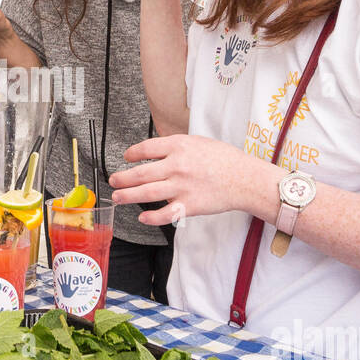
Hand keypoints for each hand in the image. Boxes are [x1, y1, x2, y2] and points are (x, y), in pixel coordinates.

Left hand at [55, 274, 79, 300]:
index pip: (69, 281)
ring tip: (60, 274)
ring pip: (61, 281)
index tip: (70, 274)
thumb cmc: (69, 295)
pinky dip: (58, 281)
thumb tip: (78, 287)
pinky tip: (57, 278)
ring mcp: (62, 286)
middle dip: (65, 276)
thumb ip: (75, 289)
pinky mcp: (61, 287)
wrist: (65, 298)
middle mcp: (65, 286)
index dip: (69, 277)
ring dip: (61, 277)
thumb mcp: (73, 292)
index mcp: (68, 286)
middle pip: (65, 280)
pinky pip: (59, 283)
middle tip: (64, 272)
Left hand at [109, 134, 278, 225]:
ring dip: (128, 196)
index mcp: (179, 146)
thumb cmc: (225, 159)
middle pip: (141, 173)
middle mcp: (177, 165)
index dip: (132, 154)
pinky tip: (142, 217)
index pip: (146, 148)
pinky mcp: (189, 205)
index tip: (126, 158)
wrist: (246, 178)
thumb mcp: (199, 142)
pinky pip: (165, 213)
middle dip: (122, 178)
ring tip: (117, 197)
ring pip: (147, 193)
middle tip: (113, 181)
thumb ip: (177, 146)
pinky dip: (151, 217)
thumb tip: (155, 150)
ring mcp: (182, 186)